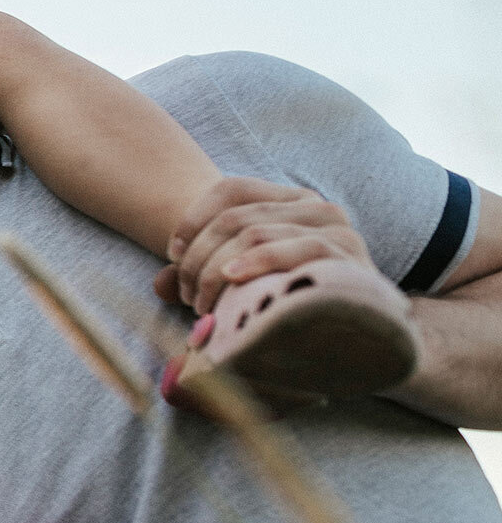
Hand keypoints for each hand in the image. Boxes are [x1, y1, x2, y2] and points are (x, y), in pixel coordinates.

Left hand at [157, 177, 373, 314]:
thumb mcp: (240, 284)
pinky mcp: (349, 254)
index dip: (192, 219)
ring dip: (217, 269)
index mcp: (287, 201)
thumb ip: (198, 276)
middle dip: (198, 257)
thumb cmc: (291, 303)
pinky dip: (258, 262)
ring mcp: (335, 228)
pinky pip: (299, 247)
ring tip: (204, 304)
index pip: (230, 189)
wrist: (362, 333)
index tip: (171, 255)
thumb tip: (159, 284)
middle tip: (188, 295)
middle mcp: (314, 206)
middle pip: (235, 216)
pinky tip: (234, 279)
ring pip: (255, 233)